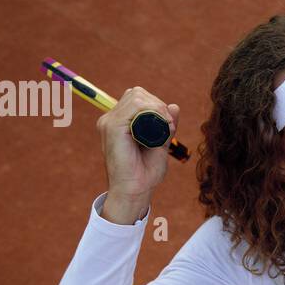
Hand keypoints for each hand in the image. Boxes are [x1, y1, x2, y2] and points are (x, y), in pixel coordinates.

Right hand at [98, 86, 179, 201]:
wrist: (135, 190)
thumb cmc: (145, 172)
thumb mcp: (160, 143)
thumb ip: (166, 125)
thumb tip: (174, 106)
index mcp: (119, 122)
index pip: (137, 98)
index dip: (156, 104)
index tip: (170, 122)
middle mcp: (111, 119)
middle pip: (137, 93)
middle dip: (158, 104)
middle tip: (169, 124)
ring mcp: (109, 122)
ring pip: (137, 96)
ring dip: (158, 107)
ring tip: (167, 126)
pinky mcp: (112, 127)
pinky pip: (134, 106)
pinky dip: (153, 110)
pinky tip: (162, 123)